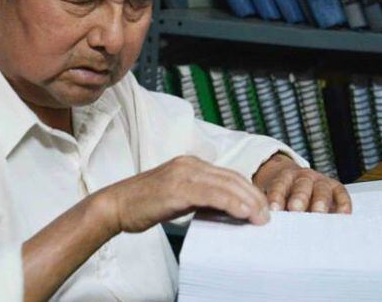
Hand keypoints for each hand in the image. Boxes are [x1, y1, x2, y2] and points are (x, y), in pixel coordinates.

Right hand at [97, 155, 269, 233]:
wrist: (115, 205)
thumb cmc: (143, 204)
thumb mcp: (177, 196)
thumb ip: (200, 197)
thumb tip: (226, 210)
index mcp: (190, 164)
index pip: (229, 175)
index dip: (248, 191)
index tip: (260, 208)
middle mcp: (189, 164)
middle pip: (233, 178)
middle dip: (254, 197)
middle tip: (266, 216)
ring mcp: (183, 174)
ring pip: (226, 184)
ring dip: (248, 202)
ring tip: (260, 218)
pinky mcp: (178, 188)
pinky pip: (213, 194)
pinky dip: (232, 203)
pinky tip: (243, 213)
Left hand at [252, 153, 351, 213]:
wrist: (297, 182)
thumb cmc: (283, 197)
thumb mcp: (273, 198)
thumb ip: (270, 208)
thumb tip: (261, 223)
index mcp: (284, 177)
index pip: (279, 184)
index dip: (276, 196)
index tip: (273, 209)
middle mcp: (303, 178)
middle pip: (302, 185)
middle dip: (299, 197)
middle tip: (295, 209)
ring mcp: (320, 182)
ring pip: (321, 190)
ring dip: (320, 201)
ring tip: (318, 213)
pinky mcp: (336, 189)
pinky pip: (341, 194)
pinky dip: (343, 203)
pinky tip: (342, 214)